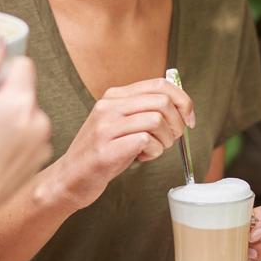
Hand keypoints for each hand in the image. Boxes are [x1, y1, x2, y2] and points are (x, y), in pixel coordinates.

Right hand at [0, 39, 51, 233]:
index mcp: (21, 101)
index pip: (22, 65)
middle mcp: (40, 120)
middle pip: (24, 91)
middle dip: (2, 98)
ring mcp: (42, 144)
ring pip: (26, 115)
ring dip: (9, 120)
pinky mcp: (38, 162)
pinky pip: (29, 137)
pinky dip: (14, 141)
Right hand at [37, 78, 194, 210]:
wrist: (71, 177)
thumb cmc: (103, 152)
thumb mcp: (121, 123)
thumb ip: (143, 110)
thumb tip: (181, 105)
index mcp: (114, 96)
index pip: (159, 84)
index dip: (183, 100)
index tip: (189, 119)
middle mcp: (109, 106)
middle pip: (162, 102)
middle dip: (177, 123)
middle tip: (172, 139)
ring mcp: (106, 126)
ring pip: (156, 120)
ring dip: (166, 140)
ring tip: (155, 149)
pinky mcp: (106, 148)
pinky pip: (146, 141)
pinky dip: (153, 152)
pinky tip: (142, 157)